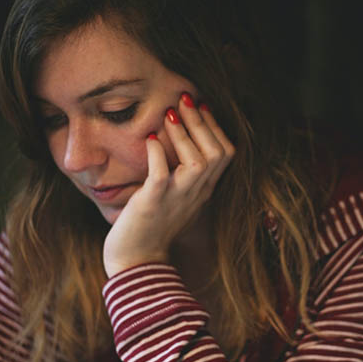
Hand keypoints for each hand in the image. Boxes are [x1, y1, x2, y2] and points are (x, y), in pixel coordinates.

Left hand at [102, 93, 234, 277]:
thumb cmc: (150, 228)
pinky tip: (150, 140)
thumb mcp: (174, 198)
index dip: (215, 127)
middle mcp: (196, 194)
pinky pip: (162, 174)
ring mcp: (177, 199)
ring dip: (184, 133)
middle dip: (202, 121)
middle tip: (185, 98)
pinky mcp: (154, 203)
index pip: (225, 153)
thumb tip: (172, 141)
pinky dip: (158, 154)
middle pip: (217, 152)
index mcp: (203, 191)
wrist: (137, 263)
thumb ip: (180, 175)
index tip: (201, 106)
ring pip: (198, 161)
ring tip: (168, 113)